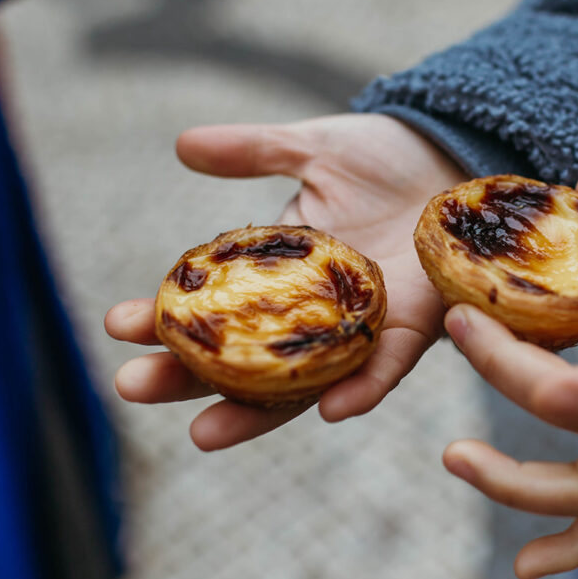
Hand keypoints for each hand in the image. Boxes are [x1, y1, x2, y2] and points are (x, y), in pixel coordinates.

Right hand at [105, 113, 465, 448]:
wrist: (461, 155)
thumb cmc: (388, 159)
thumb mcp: (313, 150)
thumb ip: (254, 151)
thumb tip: (182, 143)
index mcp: (280, 274)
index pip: (211, 306)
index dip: (165, 318)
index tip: (116, 322)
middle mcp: (312, 314)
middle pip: (240, 359)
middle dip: (184, 377)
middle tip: (129, 386)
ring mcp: (360, 327)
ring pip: (301, 383)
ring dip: (254, 411)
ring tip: (202, 434)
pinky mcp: (417, 326)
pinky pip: (387, 366)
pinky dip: (363, 388)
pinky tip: (332, 411)